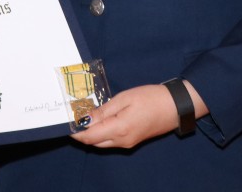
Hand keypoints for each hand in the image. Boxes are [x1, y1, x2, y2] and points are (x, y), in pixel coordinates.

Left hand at [70, 83, 187, 149]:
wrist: (175, 107)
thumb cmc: (151, 98)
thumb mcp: (124, 98)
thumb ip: (103, 111)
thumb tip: (84, 119)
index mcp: (119, 129)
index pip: (89, 136)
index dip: (75, 131)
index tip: (65, 121)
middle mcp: (122, 141)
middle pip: (93, 142)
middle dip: (81, 133)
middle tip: (72, 117)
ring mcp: (127, 143)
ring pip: (101, 143)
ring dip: (91, 134)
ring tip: (83, 117)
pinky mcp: (132, 141)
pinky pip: (111, 141)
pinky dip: (101, 133)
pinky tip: (99, 121)